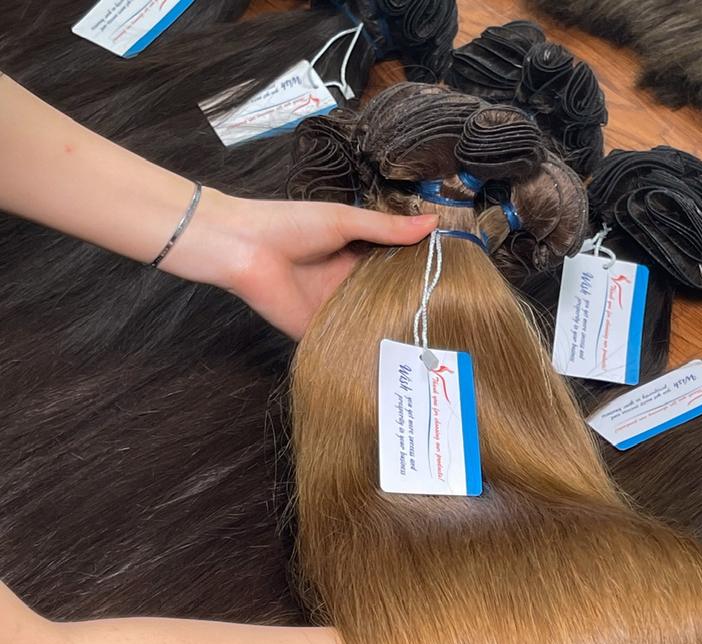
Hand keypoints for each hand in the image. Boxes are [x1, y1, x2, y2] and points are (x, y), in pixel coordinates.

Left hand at [162, 189, 437, 338]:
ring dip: (394, 330)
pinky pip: (347, 343)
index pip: (395, 267)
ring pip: (371, 323)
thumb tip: (433, 222)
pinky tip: (400, 362)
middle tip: (455, 317)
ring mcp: (336, 311)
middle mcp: (349, 285)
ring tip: (438, 344)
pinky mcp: (320, 333)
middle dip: (413, 306)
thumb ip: (386, 228)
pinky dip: (367, 351)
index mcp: (355, 256)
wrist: (244, 248)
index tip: (455, 280)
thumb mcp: (344, 221)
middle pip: (387, 298)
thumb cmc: (290, 224)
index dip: (420, 273)